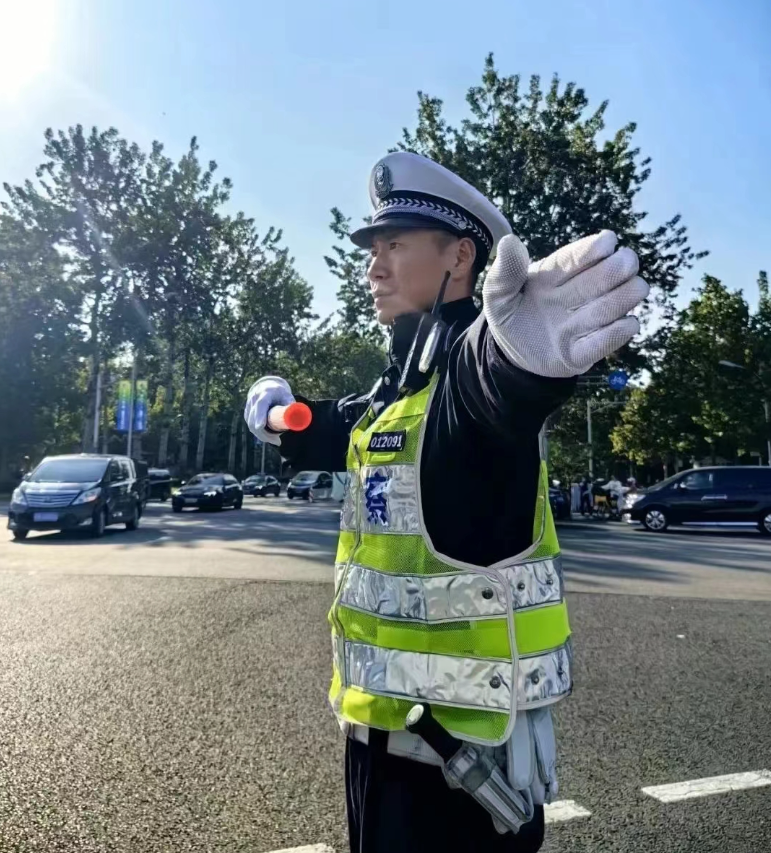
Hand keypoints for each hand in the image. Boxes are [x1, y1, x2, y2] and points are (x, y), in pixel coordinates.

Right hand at [243, 376, 295, 445]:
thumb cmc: (281, 394)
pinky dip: (259, 433)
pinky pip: (251, 425)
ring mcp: (249, 405)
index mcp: (266, 393)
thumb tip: (298, 419)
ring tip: (276, 441)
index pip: (261, 404)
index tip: (260, 426)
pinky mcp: (248, 412)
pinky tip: (269, 437)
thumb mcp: (288, 397)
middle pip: (254, 418)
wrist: (269, 387)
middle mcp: (255, 398)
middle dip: (264, 433)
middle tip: (278, 442)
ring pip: (251, 424)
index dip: (259, 415)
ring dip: (262, 435)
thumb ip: (291, 407)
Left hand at [483, 231, 648, 377]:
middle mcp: (574, 297)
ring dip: (624, 297)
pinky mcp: (582, 353)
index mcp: (554, 276)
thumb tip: (509, 242)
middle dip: (616, 269)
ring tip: (636, 288)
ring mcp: (581, 324)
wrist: (510, 356)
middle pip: (600, 280)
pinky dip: (617, 333)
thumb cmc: (510, 315)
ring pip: (609, 308)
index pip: (575, 258)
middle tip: (627, 261)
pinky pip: (603, 343)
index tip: (608, 241)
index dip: (591, 249)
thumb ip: (505, 272)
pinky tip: (629, 322)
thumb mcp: (497, 294)